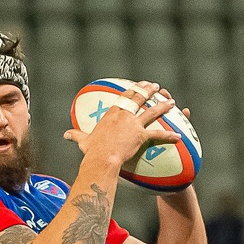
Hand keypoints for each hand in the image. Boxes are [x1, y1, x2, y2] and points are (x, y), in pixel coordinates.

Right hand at [64, 80, 182, 168]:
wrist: (100, 158)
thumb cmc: (91, 151)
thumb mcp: (83, 141)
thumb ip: (76, 136)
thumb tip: (65, 134)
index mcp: (112, 114)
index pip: (124, 97)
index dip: (132, 89)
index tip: (139, 85)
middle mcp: (124, 115)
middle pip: (139, 98)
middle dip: (148, 90)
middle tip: (156, 86)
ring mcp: (133, 124)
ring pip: (152, 112)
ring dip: (163, 106)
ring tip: (172, 102)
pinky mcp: (140, 136)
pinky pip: (158, 135)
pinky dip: (169, 136)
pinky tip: (178, 137)